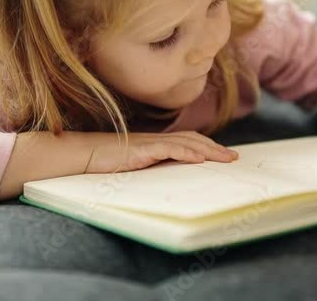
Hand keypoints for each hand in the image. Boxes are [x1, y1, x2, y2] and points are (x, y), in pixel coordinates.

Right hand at [80, 131, 238, 173]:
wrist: (82, 154)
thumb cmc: (102, 162)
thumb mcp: (132, 166)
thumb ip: (150, 166)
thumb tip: (166, 177)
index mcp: (154, 143)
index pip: (187, 141)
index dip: (206, 146)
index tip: (223, 155)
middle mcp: (155, 139)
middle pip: (192, 139)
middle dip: (214, 148)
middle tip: (233, 157)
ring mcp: (149, 142)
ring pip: (186, 142)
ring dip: (208, 150)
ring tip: (225, 158)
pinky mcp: (142, 149)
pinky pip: (169, 148)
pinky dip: (187, 152)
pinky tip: (200, 158)